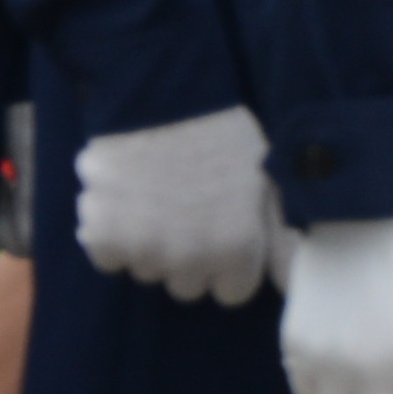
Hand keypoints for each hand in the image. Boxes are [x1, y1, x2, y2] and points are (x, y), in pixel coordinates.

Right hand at [75, 101, 289, 304]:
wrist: (164, 100)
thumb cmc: (226, 136)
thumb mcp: (269, 183)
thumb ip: (281, 240)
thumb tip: (292, 285)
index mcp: (234, 249)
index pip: (233, 293)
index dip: (232, 264)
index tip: (227, 237)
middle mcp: (187, 260)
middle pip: (188, 285)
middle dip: (192, 259)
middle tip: (192, 216)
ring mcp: (140, 250)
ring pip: (148, 271)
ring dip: (153, 247)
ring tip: (160, 202)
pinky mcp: (100, 236)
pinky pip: (109, 258)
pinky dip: (115, 237)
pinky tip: (130, 203)